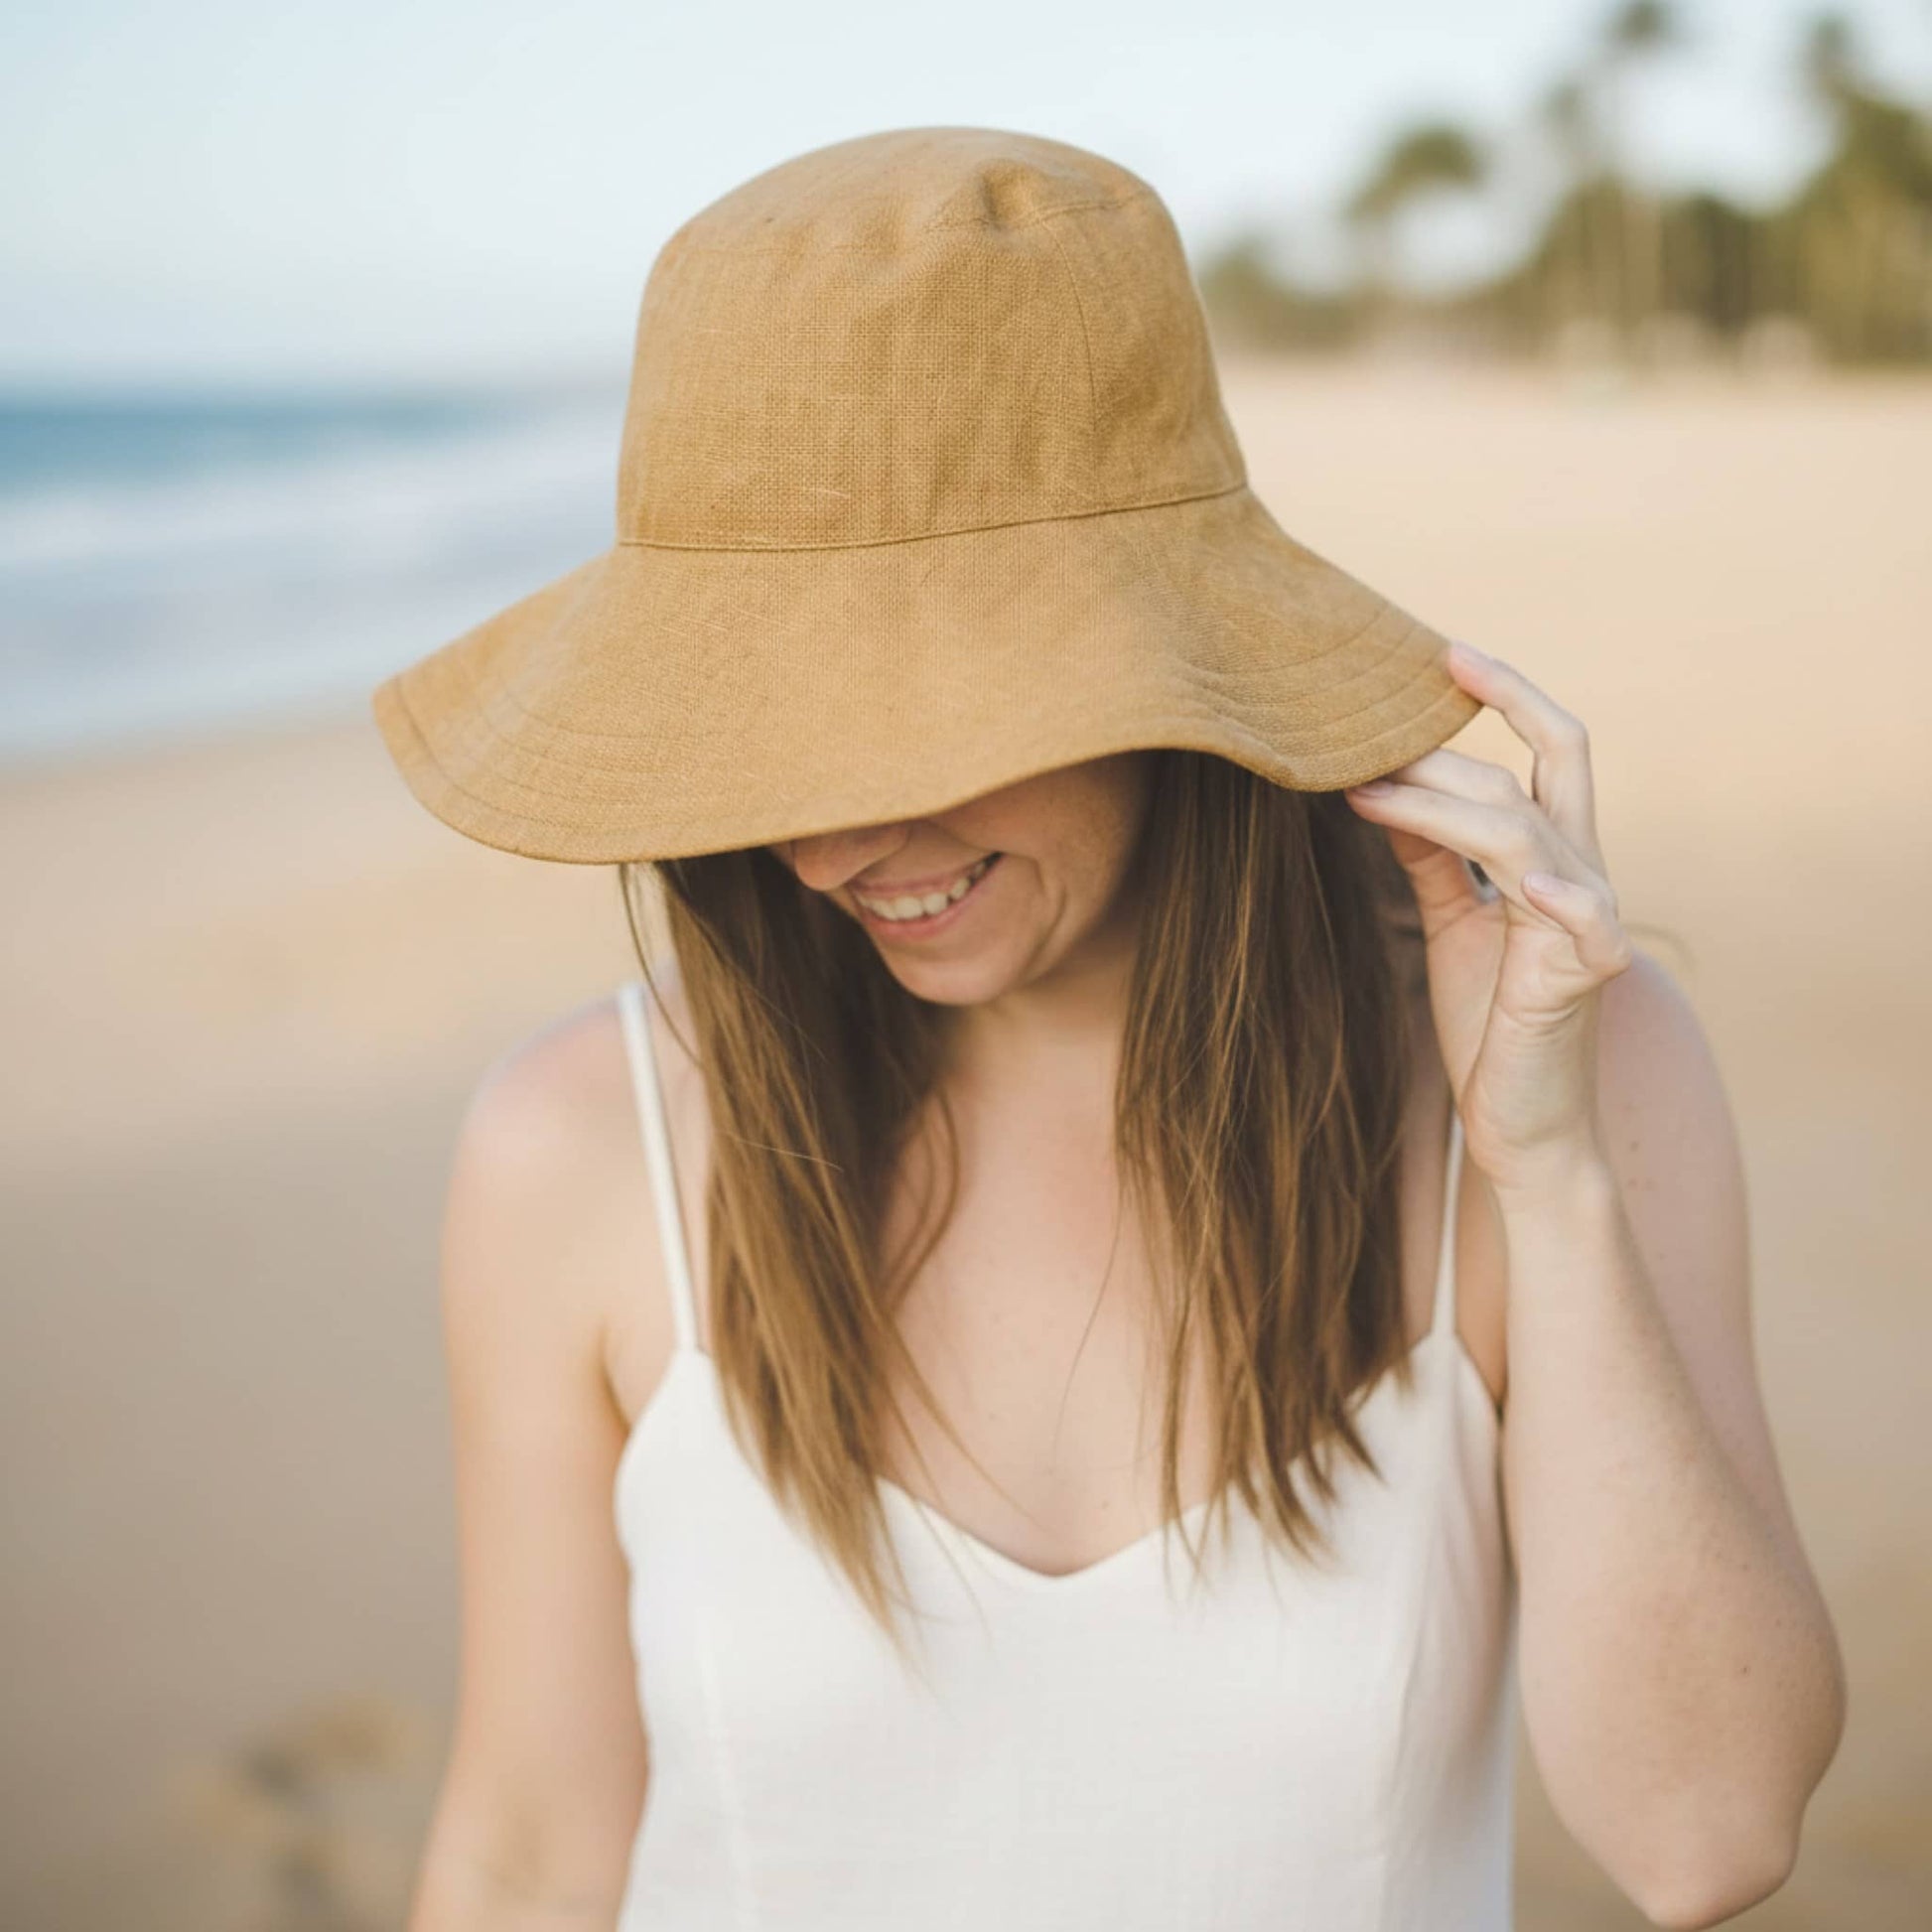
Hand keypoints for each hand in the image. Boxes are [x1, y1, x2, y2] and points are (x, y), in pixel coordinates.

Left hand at [1342, 640, 1633, 1199]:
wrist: (1522, 1127)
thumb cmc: (1490, 1024)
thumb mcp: (1453, 922)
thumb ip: (1433, 856)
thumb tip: (1385, 786)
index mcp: (1557, 856)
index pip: (1550, 749)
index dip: (1507, 694)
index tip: (1442, 652)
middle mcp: (1583, 873)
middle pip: (1548, 764)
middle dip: (1461, 736)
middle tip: (1366, 723)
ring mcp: (1589, 921)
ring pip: (1524, 826)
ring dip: (1439, 803)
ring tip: (1361, 792)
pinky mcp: (1583, 976)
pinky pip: (1579, 919)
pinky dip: (1554, 894)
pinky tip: (1514, 881)